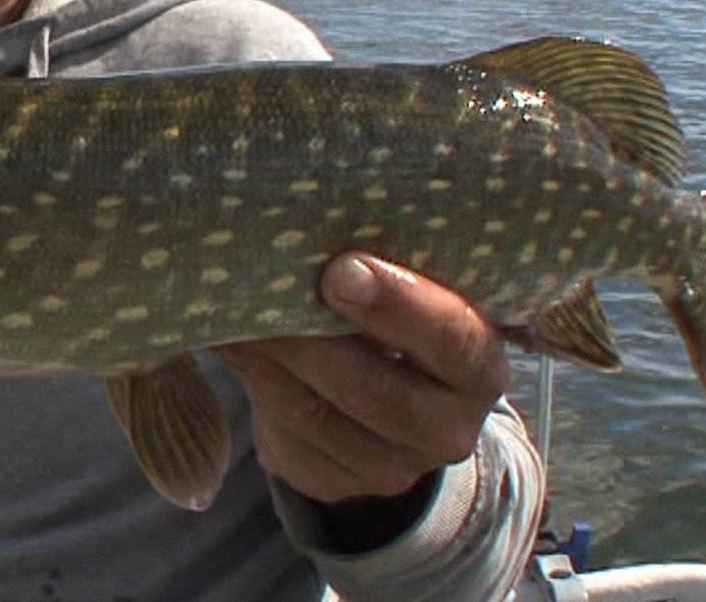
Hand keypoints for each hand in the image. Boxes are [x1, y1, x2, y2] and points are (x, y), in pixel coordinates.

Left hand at [215, 252, 511, 505]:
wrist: (379, 395)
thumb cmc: (392, 318)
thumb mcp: (407, 291)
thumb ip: (378, 268)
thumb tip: (309, 223)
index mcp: (478, 366)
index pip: (453, 341)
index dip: (397, 307)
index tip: (342, 268)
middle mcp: (447, 429)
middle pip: (377, 394)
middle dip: (309, 340)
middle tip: (260, 290)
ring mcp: (391, 467)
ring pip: (316, 416)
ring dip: (265, 360)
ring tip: (227, 309)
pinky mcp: (334, 482)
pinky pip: (285, 439)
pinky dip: (252, 384)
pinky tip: (229, 344)